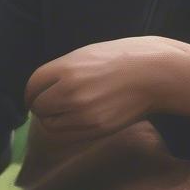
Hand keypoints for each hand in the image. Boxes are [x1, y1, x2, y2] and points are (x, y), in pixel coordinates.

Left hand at [26, 36, 189, 142]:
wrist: (158, 73)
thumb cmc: (126, 58)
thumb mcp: (89, 54)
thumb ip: (63, 71)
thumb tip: (42, 88)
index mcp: (68, 68)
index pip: (32, 85)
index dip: (32, 92)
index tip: (35, 95)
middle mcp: (70, 91)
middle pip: (38, 107)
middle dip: (41, 106)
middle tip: (51, 104)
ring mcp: (81, 113)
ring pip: (49, 125)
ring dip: (52, 119)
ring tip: (66, 111)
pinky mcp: (93, 129)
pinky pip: (65, 135)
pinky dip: (64, 129)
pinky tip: (76, 119)